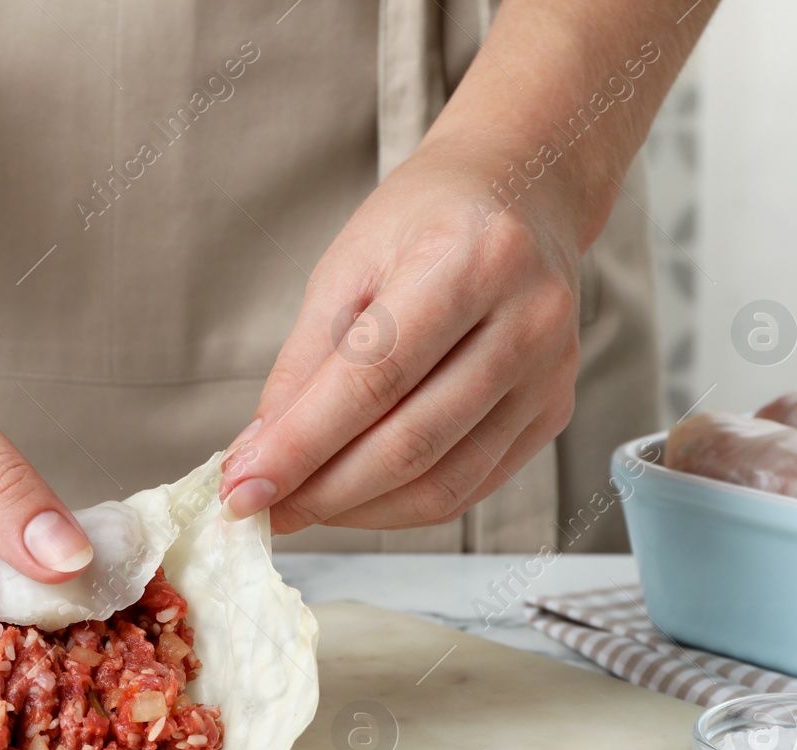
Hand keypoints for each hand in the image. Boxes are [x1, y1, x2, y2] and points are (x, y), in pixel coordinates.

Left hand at [219, 138, 584, 532]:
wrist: (522, 191)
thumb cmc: (426, 220)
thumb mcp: (347, 266)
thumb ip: (303, 364)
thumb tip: (260, 455)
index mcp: (469, 260)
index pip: (372, 379)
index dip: (301, 446)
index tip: (243, 488)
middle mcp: (527, 320)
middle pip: (411, 442)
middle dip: (321, 490)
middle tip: (262, 508)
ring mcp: (549, 373)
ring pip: (442, 483)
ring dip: (357, 511)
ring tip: (300, 506)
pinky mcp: (553, 411)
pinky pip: (469, 488)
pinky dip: (400, 507)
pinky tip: (354, 499)